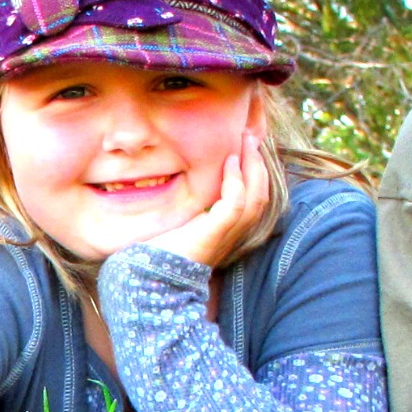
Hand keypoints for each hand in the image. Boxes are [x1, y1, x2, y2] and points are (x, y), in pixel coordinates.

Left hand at [144, 125, 270, 271]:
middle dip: (259, 163)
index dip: (257, 172)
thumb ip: (196, 205)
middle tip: (250, 136)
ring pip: (255, 197)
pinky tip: (230, 162)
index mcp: (230, 232)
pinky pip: (235, 205)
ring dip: (252, 166)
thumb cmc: (162, 249)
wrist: (149, 276)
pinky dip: (236, 182)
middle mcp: (235, 235)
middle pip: (262, 194)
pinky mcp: (213, 235)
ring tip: (246, 142)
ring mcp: (226, 236)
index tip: (248, 146)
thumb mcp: (184, 220)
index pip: (256, 198)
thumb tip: (195, 176)